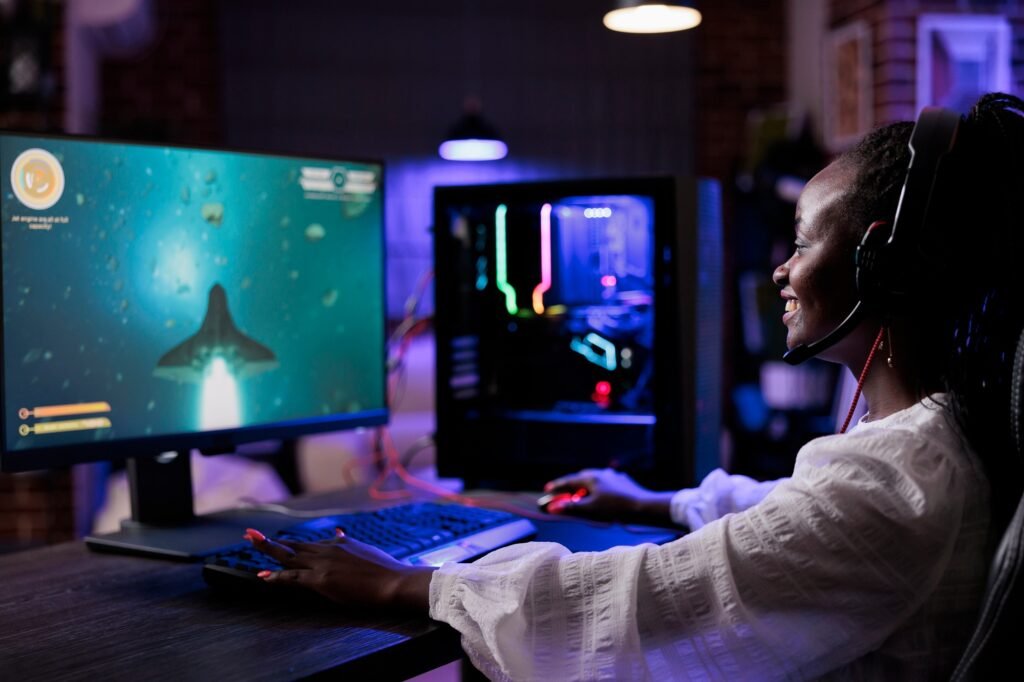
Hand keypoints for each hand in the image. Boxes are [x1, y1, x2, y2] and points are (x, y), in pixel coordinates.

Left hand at [243, 528, 433, 611]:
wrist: (393, 581)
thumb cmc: (384, 569)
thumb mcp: (364, 550)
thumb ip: (348, 542)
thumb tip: (338, 532)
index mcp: (337, 543)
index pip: (308, 544)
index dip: (289, 542)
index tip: (275, 539)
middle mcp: (327, 550)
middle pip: (292, 545)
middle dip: (269, 541)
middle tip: (250, 534)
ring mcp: (323, 564)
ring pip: (289, 556)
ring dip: (268, 550)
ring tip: (250, 543)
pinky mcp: (321, 580)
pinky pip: (293, 577)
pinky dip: (276, 577)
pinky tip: (263, 576)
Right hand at [543, 468, 673, 521]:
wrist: (642, 506)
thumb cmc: (615, 508)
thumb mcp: (591, 509)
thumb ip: (572, 507)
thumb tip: (554, 507)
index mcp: (591, 477)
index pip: (569, 481)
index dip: (557, 486)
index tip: (547, 489)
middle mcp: (601, 473)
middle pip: (581, 478)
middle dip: (571, 486)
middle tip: (564, 494)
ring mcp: (613, 476)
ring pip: (594, 480)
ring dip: (585, 487)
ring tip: (582, 496)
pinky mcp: (622, 481)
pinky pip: (605, 483)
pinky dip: (598, 489)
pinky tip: (601, 496)